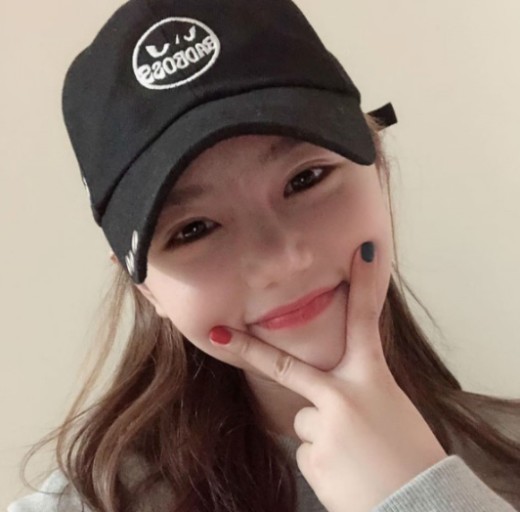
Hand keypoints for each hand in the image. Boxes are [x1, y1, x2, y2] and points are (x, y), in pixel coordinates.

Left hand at [209, 242, 447, 511]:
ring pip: (305, 422)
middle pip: (287, 366)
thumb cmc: (412, 457)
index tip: (364, 251)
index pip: (367, 321)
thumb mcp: (392, 410)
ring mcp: (325, 428)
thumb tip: (333, 394)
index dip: (366, 284)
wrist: (422, 505)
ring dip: (323, 435)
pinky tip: (346, 472)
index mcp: (373, 380)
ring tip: (354, 456)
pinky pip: (307, 450)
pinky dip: (323, 459)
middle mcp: (344, 398)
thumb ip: (360, 391)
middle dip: (248, 349)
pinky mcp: (314, 459)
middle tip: (219, 334)